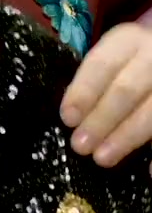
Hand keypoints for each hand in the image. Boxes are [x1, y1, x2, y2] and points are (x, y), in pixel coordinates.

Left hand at [60, 23, 151, 169]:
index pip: (102, 64)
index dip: (83, 91)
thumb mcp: (112, 55)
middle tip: (80, 146)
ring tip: (102, 158)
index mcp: (128, 40)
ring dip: (126, 137)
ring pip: (151, 111)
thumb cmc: (128, 61)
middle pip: (126, 89)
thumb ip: (95, 80)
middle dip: (101, 120)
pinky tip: (150, 172)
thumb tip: (73, 117)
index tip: (68, 118)